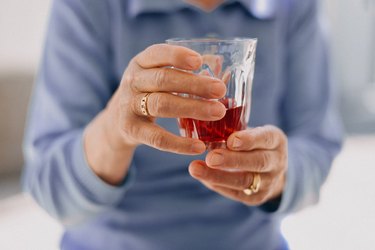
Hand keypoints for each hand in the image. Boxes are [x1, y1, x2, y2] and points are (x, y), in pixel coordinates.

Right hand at [106, 44, 226, 153]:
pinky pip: (157, 138)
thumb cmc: (149, 93)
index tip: (199, 62)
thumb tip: (218, 64)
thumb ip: (182, 71)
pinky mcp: (131, 129)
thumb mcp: (157, 77)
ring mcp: (129, 105)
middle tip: (220, 90)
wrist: (117, 120)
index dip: (177, 56)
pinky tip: (199, 146)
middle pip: (164, 80)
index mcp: (141, 63)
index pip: (157, 54)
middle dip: (195, 84)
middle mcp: (132, 81)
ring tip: (218, 112)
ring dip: (192, 108)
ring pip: (161, 105)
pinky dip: (179, 143)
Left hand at [189, 125, 287, 205]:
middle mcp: (277, 162)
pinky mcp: (256, 198)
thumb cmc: (252, 142)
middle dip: (232, 160)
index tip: (230, 140)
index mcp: (276, 140)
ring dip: (217, 176)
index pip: (266, 139)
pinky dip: (216, 183)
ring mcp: (268, 183)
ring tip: (195, 169)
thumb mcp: (251, 131)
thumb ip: (234, 128)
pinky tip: (201, 176)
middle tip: (211, 157)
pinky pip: (235, 192)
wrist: (269, 171)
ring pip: (244, 181)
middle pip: (257, 162)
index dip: (249, 140)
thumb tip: (204, 118)